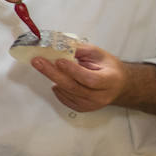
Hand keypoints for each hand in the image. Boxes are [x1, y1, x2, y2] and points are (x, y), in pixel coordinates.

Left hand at [32, 44, 155, 118]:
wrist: (118, 85)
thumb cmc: (108, 67)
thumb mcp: (98, 53)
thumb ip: (80, 50)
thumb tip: (59, 46)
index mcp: (110, 80)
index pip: (90, 79)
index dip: (73, 71)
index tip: (59, 60)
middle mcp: (101, 96)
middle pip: (74, 87)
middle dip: (53, 73)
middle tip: (38, 61)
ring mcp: (91, 105)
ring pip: (67, 93)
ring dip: (53, 78)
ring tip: (42, 65)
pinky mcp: (83, 109)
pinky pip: (65, 99)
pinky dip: (57, 88)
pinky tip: (55, 79)